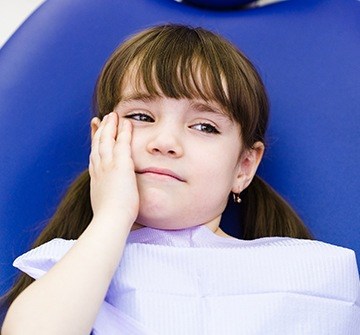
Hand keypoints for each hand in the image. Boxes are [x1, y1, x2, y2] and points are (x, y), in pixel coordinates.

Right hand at [89, 112, 138, 226]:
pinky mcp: (121, 165)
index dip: (94, 143)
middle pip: (98, 144)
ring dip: (110, 126)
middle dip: (100, 130)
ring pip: (107, 140)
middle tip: (102, 119)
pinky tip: (127, 122)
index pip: (94, 156)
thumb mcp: (103, 204)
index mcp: (96, 178)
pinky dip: (123, 132)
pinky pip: (122, 143)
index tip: (95, 134)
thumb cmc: (109, 218)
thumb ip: (106, 198)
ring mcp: (109, 166)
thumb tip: (108, 201)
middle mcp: (99, 169)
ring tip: (113, 115)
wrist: (109, 221)